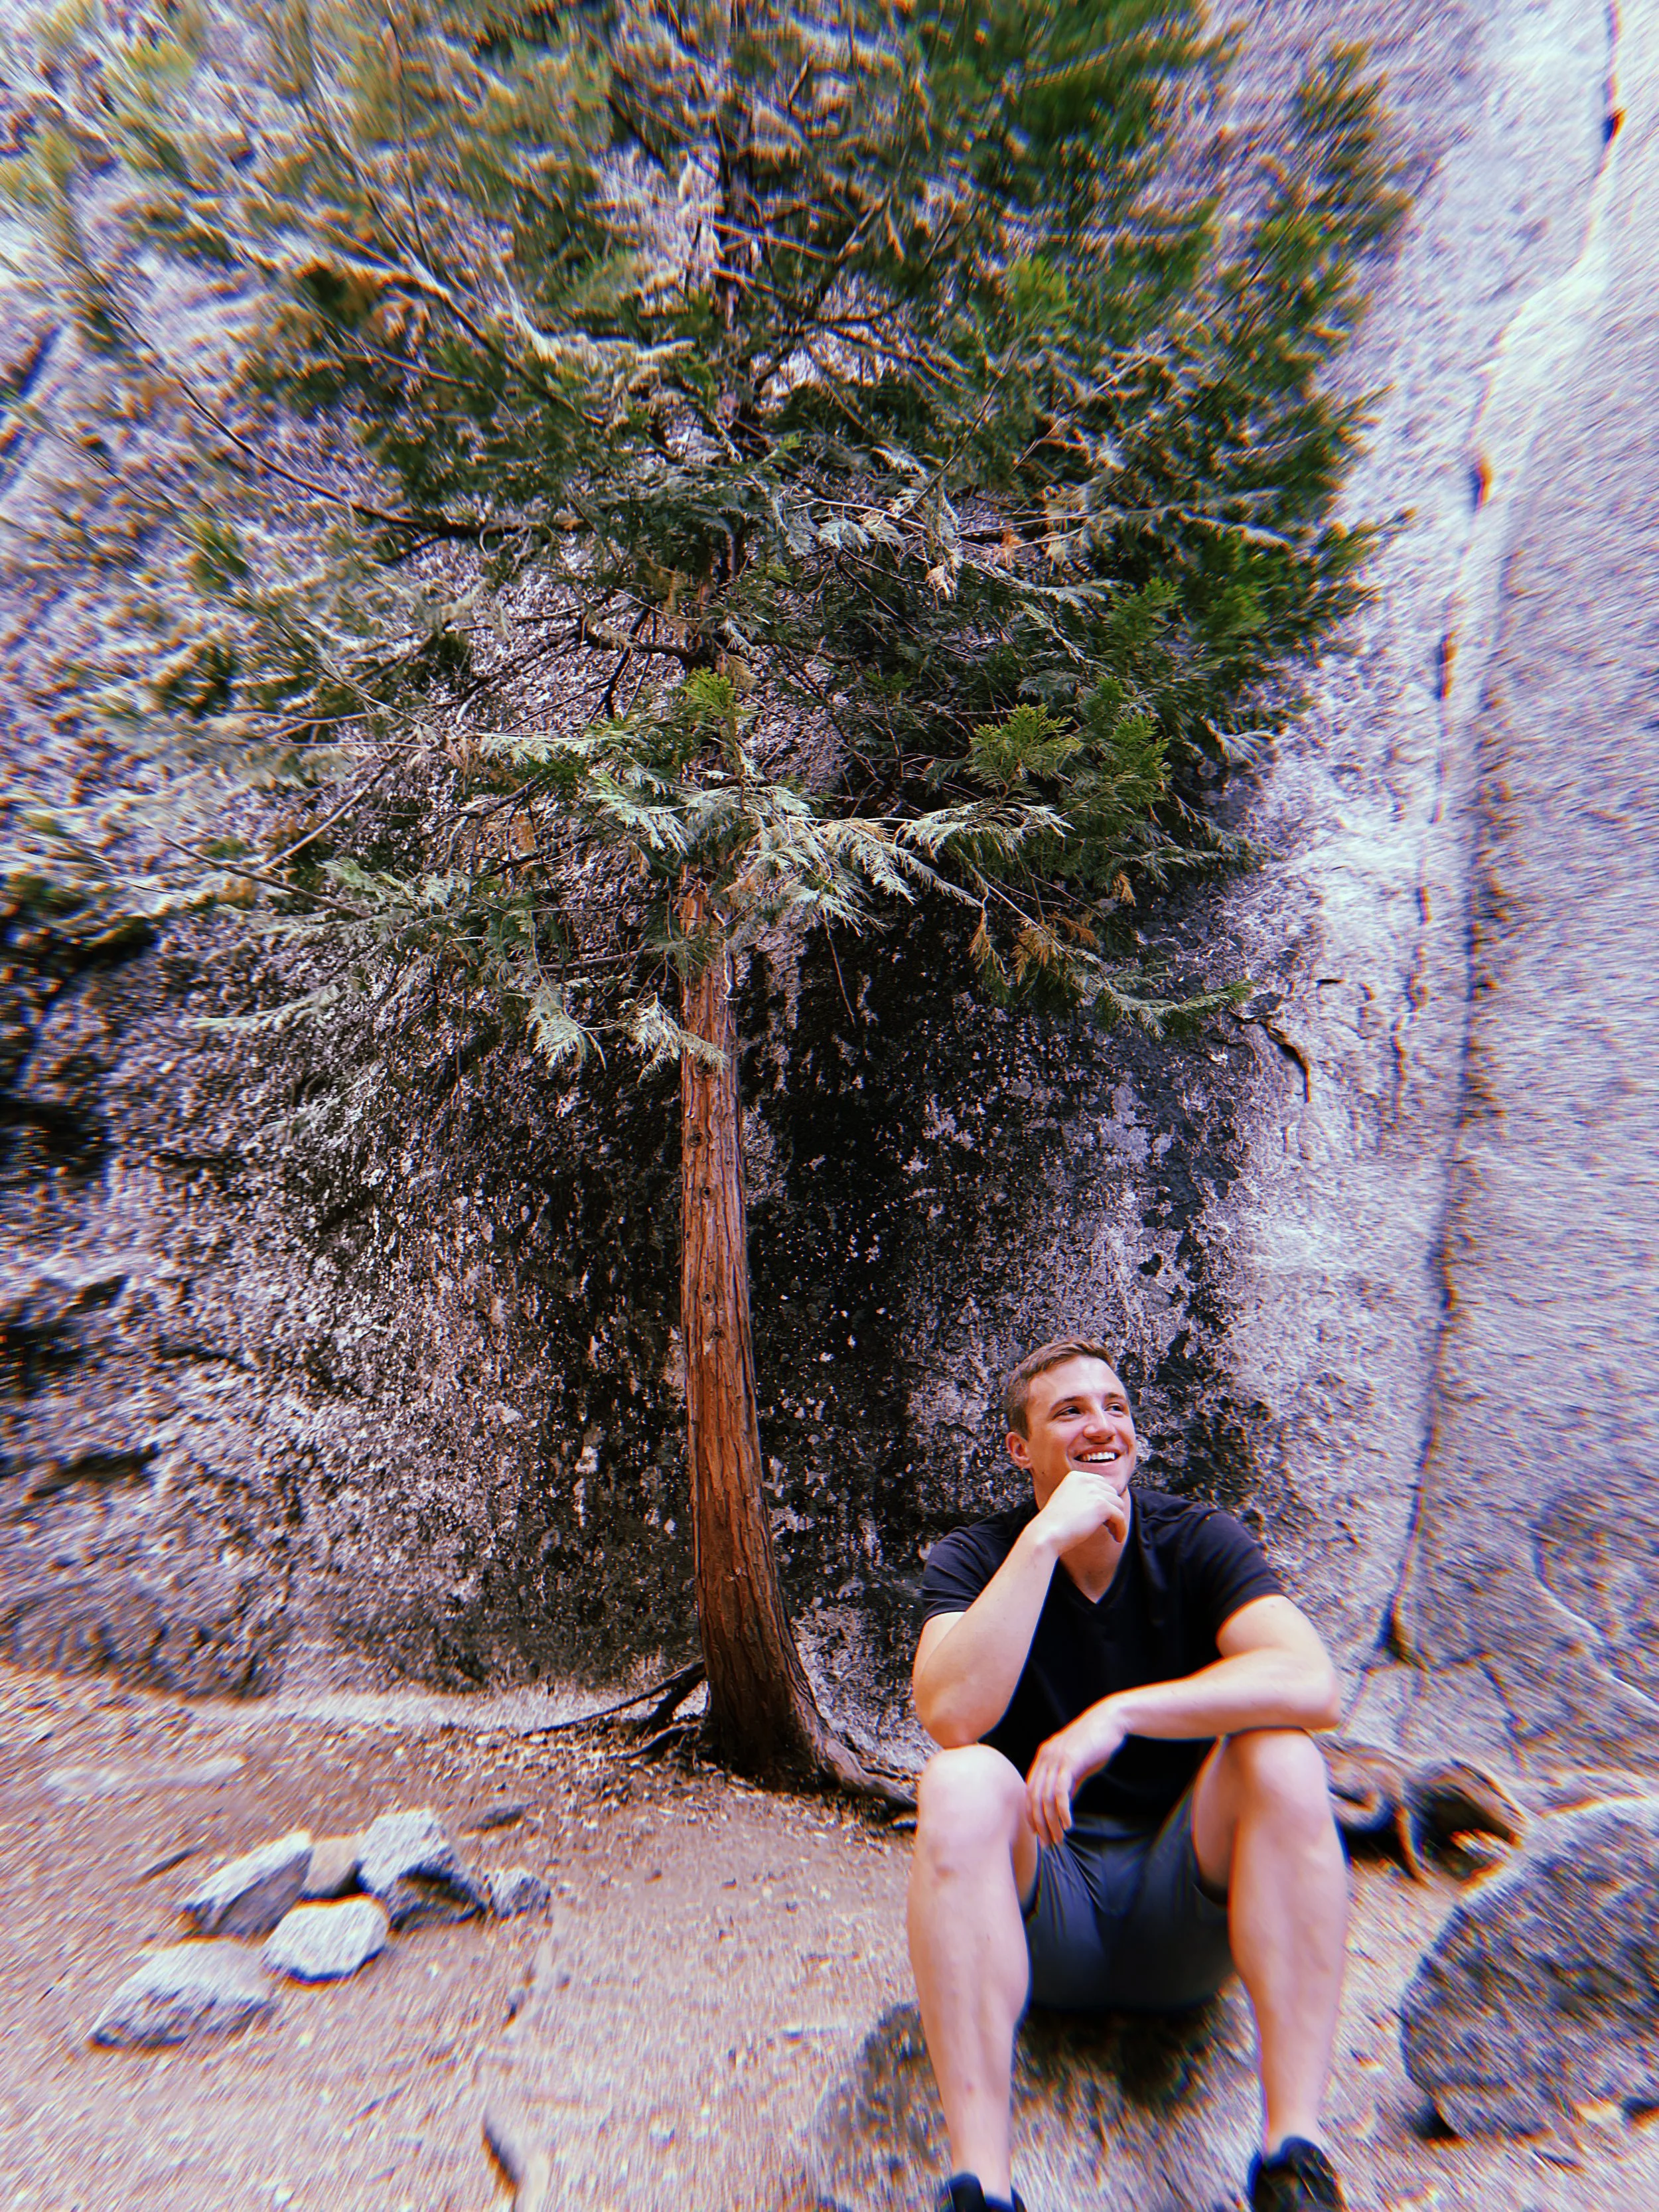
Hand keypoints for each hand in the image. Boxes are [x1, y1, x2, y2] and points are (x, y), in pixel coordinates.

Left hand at [1025, 1703, 1127, 1845]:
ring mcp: (1055, 1758)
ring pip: (1046, 1797)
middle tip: (1047, 1843)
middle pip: (1035, 1797)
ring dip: (1051, 1822)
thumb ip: (1068, 1784)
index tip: (1038, 1833)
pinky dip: (1063, 1811)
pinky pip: (1061, 1791)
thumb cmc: (1095, 1743)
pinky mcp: (1069, 1761)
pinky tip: (1069, 1825)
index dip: (1031, 1814)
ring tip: (1059, 1839)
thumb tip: (1063, 1806)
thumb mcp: (1078, 1766)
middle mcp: (1045, 1757)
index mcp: (1044, 1757)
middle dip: (1040, 1823)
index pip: (1030, 1791)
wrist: (1110, 1721)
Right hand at [1031, 1465, 1129, 1555]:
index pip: (1101, 1484)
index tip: (1104, 1515)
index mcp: (1076, 1476)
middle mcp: (1086, 1480)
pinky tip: (1117, 1538)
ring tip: (1113, 1533)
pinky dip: (1121, 1529)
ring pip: (1119, 1505)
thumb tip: (1106, 1503)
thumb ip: (1083, 1496)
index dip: (1105, 1500)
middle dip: (1112, 1509)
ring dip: (1118, 1520)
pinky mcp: (1102, 1505)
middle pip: (1112, 1493)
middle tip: (1108, 1526)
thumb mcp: (1067, 1500)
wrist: (1047, 1533)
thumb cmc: (1055, 1523)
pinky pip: (1120, 1517)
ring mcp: (1094, 1491)